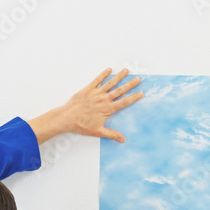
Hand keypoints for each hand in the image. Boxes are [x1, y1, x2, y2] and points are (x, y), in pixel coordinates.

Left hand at [28, 68, 143, 143]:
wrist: (68, 118)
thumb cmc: (82, 125)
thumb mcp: (98, 131)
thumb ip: (111, 134)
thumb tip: (122, 140)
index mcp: (108, 109)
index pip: (124, 102)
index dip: (134, 97)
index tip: (141, 93)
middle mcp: (104, 99)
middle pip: (120, 90)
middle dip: (130, 84)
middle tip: (138, 79)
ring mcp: (96, 93)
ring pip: (110, 83)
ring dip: (119, 76)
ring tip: (126, 70)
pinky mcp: (88, 89)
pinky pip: (97, 80)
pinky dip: (103, 74)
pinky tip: (109, 69)